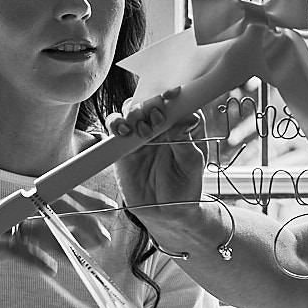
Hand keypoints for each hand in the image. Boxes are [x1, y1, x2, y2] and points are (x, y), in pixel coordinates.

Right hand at [0, 189, 116, 275]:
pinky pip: (19, 250)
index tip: (110, 205)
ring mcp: (4, 222)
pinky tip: (51, 270)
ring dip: (66, 245)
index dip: (87, 196)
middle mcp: (17, 205)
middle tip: (104, 238)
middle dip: (84, 222)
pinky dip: (36, 259)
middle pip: (57, 208)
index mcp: (24, 199)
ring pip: (42, 230)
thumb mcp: (16, 224)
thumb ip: (44, 226)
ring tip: (83, 258)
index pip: (61, 191)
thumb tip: (76, 235)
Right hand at [109, 88, 208, 226]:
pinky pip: (115, 126)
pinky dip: (116, 123)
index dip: (175, 94)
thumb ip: (185, 141)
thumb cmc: (184, 188)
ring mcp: (141, 132)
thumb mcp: (191, 166)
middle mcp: (162, 124)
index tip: (172, 94)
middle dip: (152, 103)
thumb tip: (184, 117)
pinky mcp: (123, 144)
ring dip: (134, 112)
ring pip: (132, 108)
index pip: (179, 101)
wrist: (164, 213)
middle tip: (155, 117)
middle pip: (153, 100)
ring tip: (138, 127)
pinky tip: (122, 131)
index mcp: (184, 124)